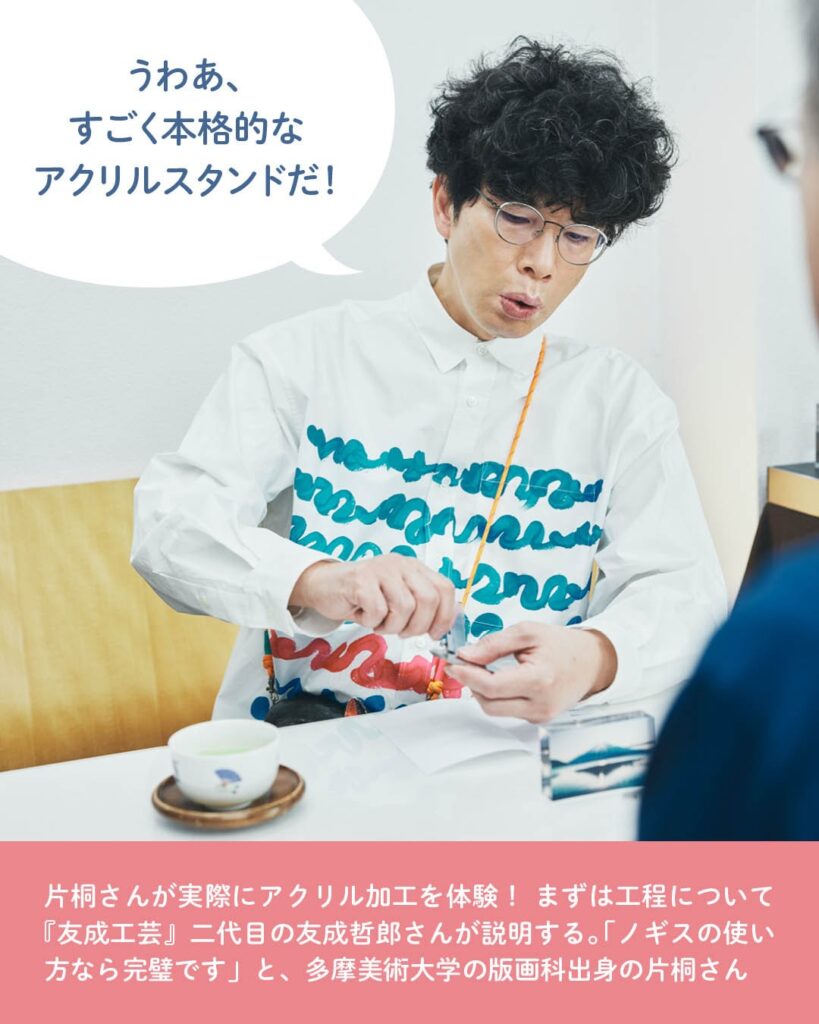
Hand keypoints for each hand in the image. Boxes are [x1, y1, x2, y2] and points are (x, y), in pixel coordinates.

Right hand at [289, 555, 456, 638]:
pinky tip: (364, 615)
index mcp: (414, 568)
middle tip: (403, 632)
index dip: (445, 615)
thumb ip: (421, 605)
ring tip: (379, 622)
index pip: (444, 588)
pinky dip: (372, 622)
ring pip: (404, 607)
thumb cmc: (362, 596)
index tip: (435, 634)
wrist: (324, 586)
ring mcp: (380, 569)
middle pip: (428, 598)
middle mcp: (400, 564)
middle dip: (418, 625)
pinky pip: (378, 610)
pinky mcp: (361, 579)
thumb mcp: (397, 598)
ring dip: (393, 626)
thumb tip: (449, 621)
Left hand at [445, 623, 616, 722]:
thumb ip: (493, 644)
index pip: (490, 686)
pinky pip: (507, 710)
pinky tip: (499, 678)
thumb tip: (465, 655)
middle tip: (464, 663)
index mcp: (539, 680)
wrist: (593, 662)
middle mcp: (540, 705)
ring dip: (482, 690)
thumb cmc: (563, 645)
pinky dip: (497, 696)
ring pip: (495, 710)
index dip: (466, 675)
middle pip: (488, 703)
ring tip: (483, 668)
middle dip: (471, 684)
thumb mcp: (527, 633)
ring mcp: (540, 716)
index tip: (452, 662)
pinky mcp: (538, 720)